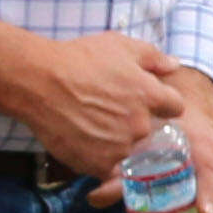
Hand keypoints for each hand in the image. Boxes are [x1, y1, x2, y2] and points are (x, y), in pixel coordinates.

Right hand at [7, 31, 196, 177]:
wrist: (38, 82)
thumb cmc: (77, 59)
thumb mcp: (119, 45)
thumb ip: (153, 57)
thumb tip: (174, 65)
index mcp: (150, 96)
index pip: (174, 107)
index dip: (160, 102)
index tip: (143, 99)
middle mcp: (140, 125)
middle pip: (150, 131)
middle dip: (135, 123)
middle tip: (109, 111)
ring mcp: (119, 148)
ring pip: (128, 151)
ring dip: (116, 142)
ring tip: (91, 125)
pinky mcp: (98, 165)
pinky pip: (107, 167)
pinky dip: (97, 158)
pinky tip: (82, 140)